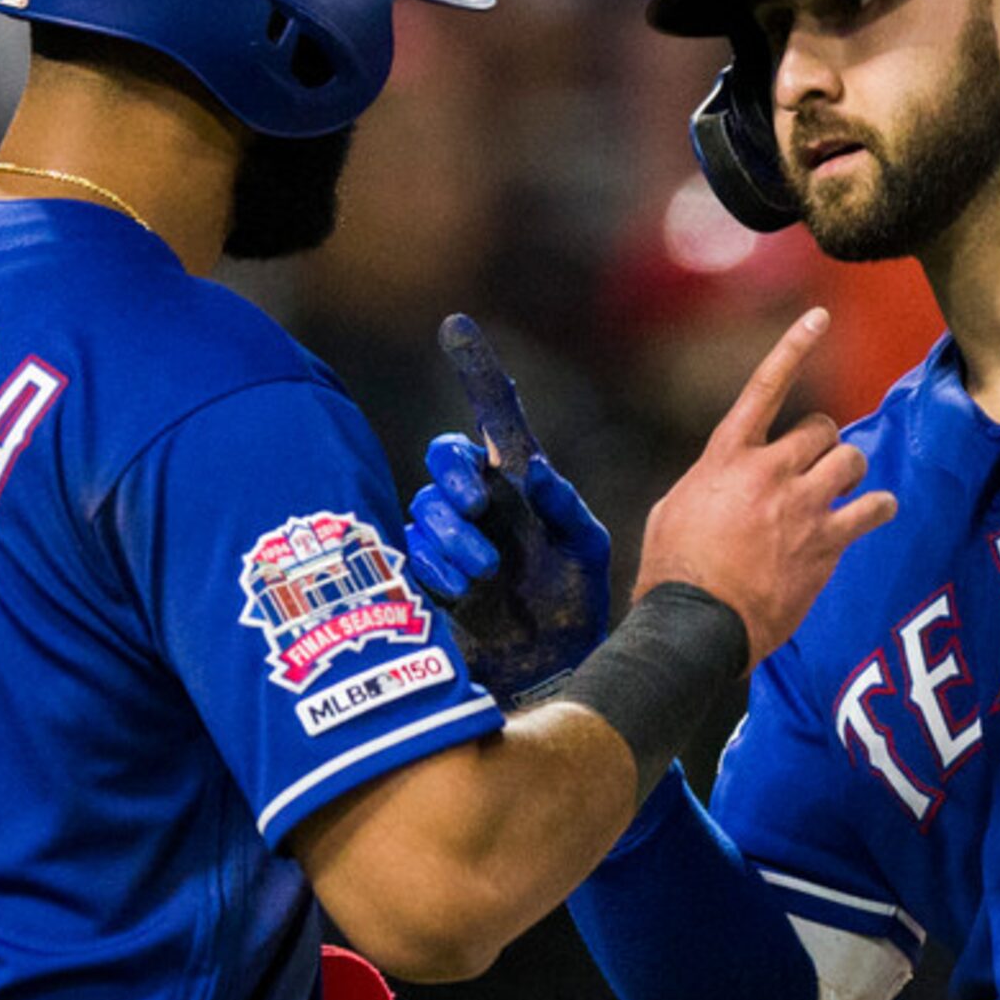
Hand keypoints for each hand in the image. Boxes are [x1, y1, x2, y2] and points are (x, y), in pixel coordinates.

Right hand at [406, 317, 612, 698]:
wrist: (551, 673)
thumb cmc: (576, 607)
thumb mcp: (587, 552)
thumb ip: (566, 506)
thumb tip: (531, 469)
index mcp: (521, 483)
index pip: (494, 414)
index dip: (476, 369)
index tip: (456, 326)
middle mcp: (480, 502)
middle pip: (445, 457)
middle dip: (455, 474)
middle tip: (478, 503)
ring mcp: (449, 538)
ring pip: (427, 507)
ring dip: (454, 534)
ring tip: (486, 569)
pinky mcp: (423, 576)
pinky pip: (412, 551)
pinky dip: (439, 566)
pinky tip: (465, 588)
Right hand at [637, 308, 896, 664]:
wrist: (696, 621)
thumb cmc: (673, 570)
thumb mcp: (673, 509)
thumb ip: (709, 481)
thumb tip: (723, 481)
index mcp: (726, 456)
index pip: (766, 386)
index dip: (794, 346)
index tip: (821, 316)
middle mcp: (768, 470)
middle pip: (822, 429)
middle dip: (823, 446)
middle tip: (817, 470)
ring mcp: (802, 505)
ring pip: (850, 460)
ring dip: (849, 473)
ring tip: (844, 491)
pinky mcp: (827, 541)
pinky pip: (873, 508)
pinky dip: (878, 507)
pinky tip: (876, 512)